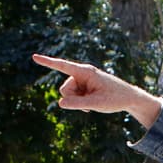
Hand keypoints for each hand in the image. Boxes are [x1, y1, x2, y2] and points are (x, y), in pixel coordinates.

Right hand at [32, 54, 162, 126]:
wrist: (129, 99)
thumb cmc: (116, 98)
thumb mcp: (97, 103)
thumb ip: (78, 104)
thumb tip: (60, 104)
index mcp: (85, 72)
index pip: (63, 66)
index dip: (48, 62)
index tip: (34, 57)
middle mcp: (82, 74)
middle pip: (64, 89)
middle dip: (72, 99)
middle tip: (89, 105)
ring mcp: (82, 81)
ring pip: (68, 94)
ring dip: (77, 102)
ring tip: (93, 104)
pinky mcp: (84, 87)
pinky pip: (74, 98)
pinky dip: (80, 103)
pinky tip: (91, 106)